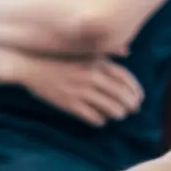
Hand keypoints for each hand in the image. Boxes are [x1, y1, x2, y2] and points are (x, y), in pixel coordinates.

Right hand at [16, 55, 143, 126]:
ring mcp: (81, 91)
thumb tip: (128, 51)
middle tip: (133, 109)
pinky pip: (91, 116)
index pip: (125, 78)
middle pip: (120, 95)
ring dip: (118, 113)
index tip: (139, 97)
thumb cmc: (58, 56)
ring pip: (109, 108)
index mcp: (97, 62)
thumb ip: (106, 51)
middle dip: (130, 104)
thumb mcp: (83, 49)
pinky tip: (101, 121)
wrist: (31, 65)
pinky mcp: (70, 104)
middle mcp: (92, 76)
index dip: (135, 90)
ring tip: (120, 115)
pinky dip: (99, 120)